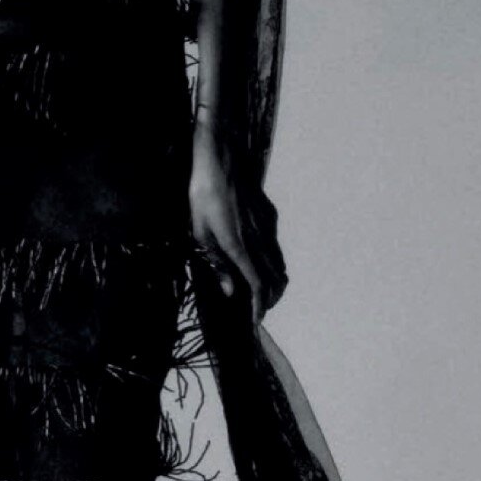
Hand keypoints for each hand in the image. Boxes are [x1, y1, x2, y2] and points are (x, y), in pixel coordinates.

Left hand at [188, 139, 287, 324]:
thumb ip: (217, 264)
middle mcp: (259, 238)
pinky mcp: (270, 215)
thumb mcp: (200, 231)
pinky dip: (272, 263)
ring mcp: (268, 226)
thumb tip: (231, 291)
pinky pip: (276, 246)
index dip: (259, 307)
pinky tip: (257, 262)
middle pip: (276, 280)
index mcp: (239, 245)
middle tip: (257, 310)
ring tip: (259, 292)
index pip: (258, 285)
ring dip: (273, 283)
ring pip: (280, 264)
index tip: (255, 322)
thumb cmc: (203, 194)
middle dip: (270, 300)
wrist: (220, 158)